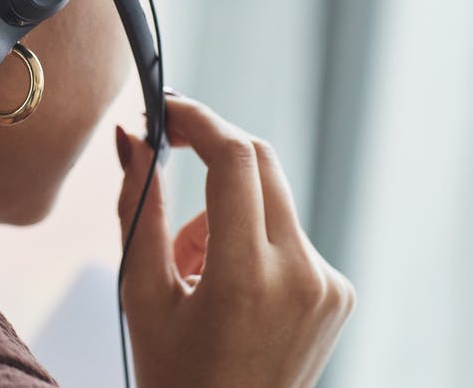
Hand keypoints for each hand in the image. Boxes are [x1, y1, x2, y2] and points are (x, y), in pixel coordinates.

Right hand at [115, 95, 354, 387]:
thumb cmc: (174, 376)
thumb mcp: (142, 294)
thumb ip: (138, 208)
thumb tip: (132, 140)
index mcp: (247, 277)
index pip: (235, 159)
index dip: (198, 121)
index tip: (166, 111)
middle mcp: (301, 274)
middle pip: (260, 164)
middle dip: (211, 157)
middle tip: (168, 164)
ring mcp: (328, 284)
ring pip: (271, 200)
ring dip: (227, 211)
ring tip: (195, 273)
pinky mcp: (339, 292)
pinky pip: (290, 235)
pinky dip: (254, 242)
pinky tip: (231, 292)